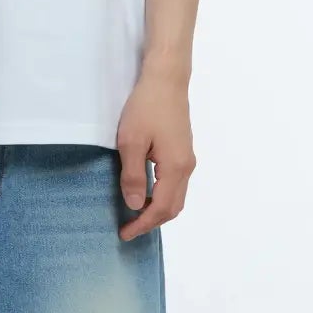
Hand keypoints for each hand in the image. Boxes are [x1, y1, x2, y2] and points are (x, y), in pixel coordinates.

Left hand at [114, 68, 195, 238]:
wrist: (166, 80)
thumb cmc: (146, 107)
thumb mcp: (131, 142)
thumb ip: (133, 176)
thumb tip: (135, 206)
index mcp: (175, 167)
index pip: (161, 208)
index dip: (143, 224)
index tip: (125, 233)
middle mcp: (187, 167)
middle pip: (174, 207)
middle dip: (152, 221)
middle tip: (129, 227)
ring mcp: (188, 159)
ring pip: (177, 196)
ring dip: (158, 209)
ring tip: (135, 214)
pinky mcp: (184, 151)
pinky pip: (176, 184)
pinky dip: (162, 196)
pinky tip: (146, 193)